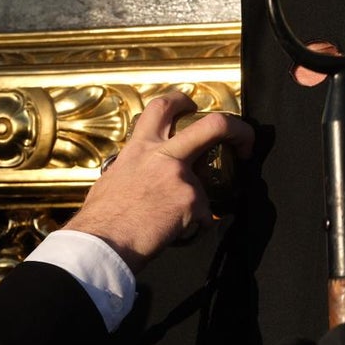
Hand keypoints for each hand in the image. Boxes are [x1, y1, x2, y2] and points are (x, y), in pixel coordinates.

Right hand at [63, 90, 253, 272]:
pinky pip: (205, 216)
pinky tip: (175, 234)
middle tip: (244, 140)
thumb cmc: (101, 219)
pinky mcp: (192, 202)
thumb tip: (138, 174)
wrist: (102, 244)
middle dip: (237, 128)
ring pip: (207, 185)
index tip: (193, 107)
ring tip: (173, 223)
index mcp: (140, 148)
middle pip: (213, 125)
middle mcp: (163, 155)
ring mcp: (181, 177)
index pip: (162, 107)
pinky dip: (194, 227)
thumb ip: (133, 169)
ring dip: (198, 204)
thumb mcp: (112, 179)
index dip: (182, 100)